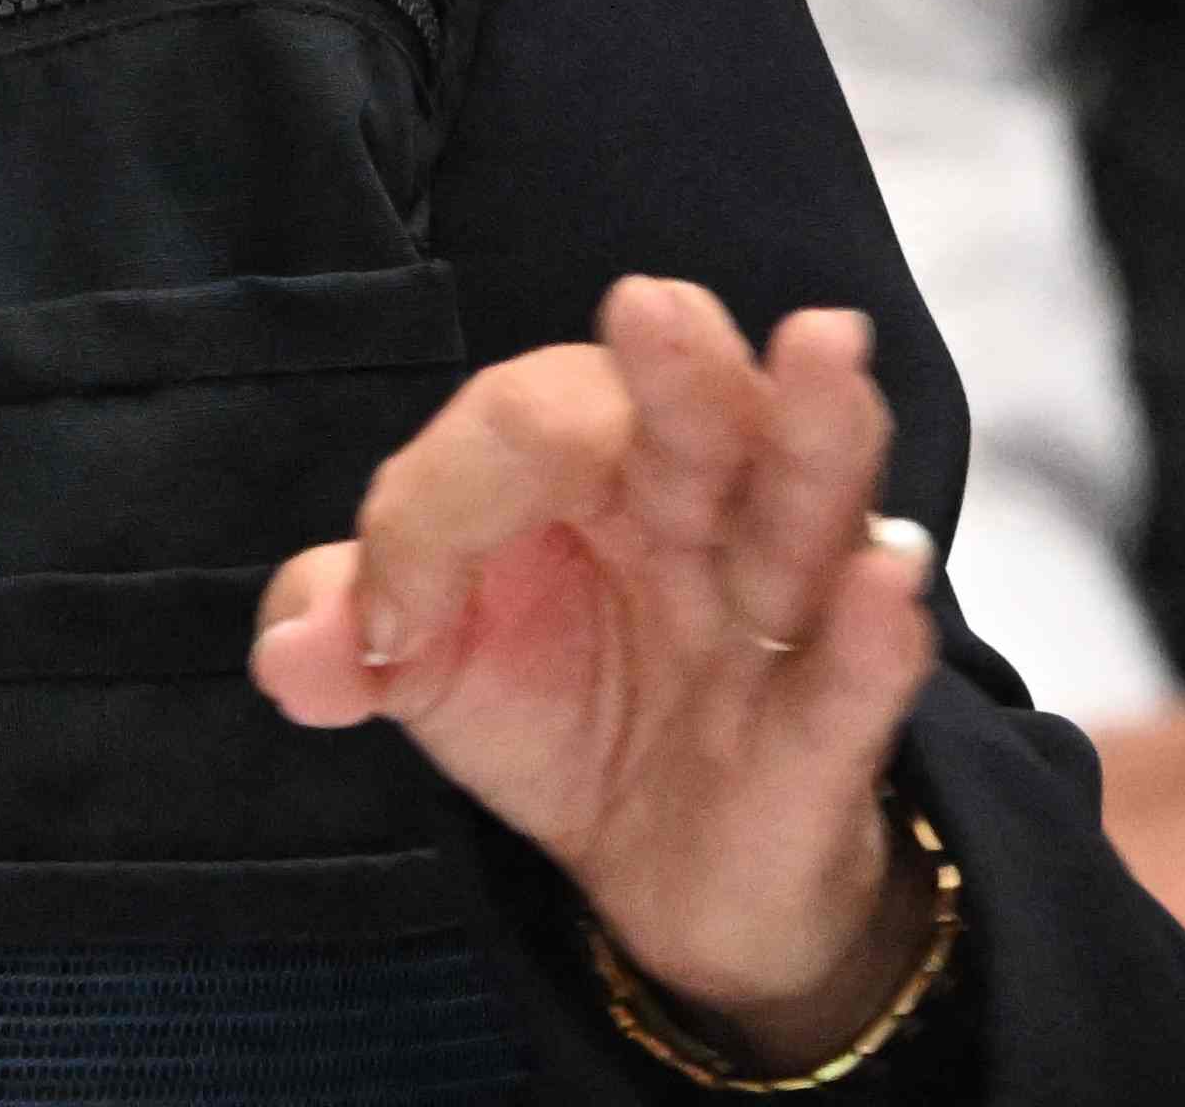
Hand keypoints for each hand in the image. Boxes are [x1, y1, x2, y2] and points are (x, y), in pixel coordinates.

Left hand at [256, 277, 945, 1060]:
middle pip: (696, 414)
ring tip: (824, 347)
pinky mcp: (827, 727)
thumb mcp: (428, 669)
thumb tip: (299, 650)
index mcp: (589, 464)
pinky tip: (885, 579)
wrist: (664, 870)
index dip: (436, 514)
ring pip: (804, 503)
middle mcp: (697, 506)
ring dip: (815, 432)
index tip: (388, 632)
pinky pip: (856, 672)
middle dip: (676, 366)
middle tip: (650, 314)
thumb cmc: (559, 707)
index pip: (522, 430)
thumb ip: (348, 633)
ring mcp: (774, 611)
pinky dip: (874, 626)